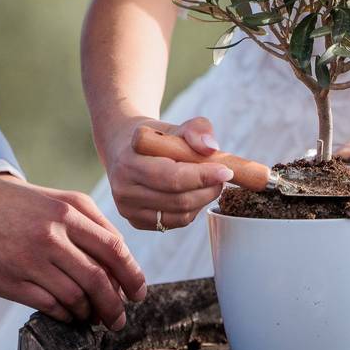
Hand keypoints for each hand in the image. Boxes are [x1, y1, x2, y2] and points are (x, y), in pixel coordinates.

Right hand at [0, 173, 146, 328]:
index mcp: (69, 210)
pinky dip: (65, 315)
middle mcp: (53, 233)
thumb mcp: (52, 198)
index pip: (114, 248)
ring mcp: (30, 258)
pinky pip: (49, 305)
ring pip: (77, 296)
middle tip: (120, 318)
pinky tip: (68, 316)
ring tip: (92, 319)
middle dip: (116, 304)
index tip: (138, 292)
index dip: (131, 274)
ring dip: (89, 313)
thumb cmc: (6, 202)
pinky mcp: (9, 280)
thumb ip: (86, 221)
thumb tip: (116, 254)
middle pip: (100, 277)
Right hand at [104, 116, 233, 230]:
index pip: (172, 177)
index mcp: (129, 161)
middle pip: (178, 200)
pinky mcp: (135, 221)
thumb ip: (197, 130)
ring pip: (179, 215)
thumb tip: (211, 148)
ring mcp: (127, 208)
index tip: (226, 171)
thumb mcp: (176, 126)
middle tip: (222, 178)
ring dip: (203, 201)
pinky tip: (194, 194)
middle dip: (208, 190)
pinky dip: (192, 210)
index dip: (203, 176)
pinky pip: (174, 222)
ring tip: (210, 183)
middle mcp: (123, 189)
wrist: (127, 148)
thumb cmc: (156, 137)